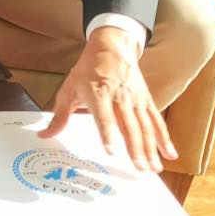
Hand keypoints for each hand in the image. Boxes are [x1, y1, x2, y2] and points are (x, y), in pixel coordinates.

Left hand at [40, 26, 176, 171]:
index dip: (108, 134)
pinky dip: (164, 138)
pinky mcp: (146, 100)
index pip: (104, 117)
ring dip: (151, 149)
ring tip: (154, 168)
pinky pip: (156, 121)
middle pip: (129, 126)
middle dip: (135, 149)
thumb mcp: (68, 89)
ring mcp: (135, 99)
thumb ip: (59, 116)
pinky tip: (170, 154)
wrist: (111, 47)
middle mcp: (119, 97)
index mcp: (97, 94)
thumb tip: (44, 135)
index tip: (111, 151)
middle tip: (140, 169)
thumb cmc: (87, 70)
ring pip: (145, 126)